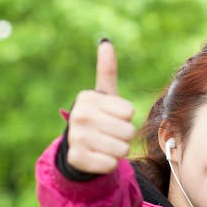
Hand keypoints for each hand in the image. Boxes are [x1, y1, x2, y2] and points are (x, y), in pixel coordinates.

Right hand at [66, 40, 135, 173]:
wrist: (77, 147)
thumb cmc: (98, 118)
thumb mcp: (103, 95)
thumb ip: (107, 70)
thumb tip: (105, 42)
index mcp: (87, 98)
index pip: (130, 112)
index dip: (125, 118)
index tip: (111, 117)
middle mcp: (79, 115)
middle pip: (128, 132)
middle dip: (124, 136)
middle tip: (109, 134)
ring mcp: (76, 138)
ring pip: (121, 149)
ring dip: (118, 151)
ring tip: (104, 145)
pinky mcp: (78, 159)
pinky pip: (111, 164)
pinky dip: (109, 164)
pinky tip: (97, 157)